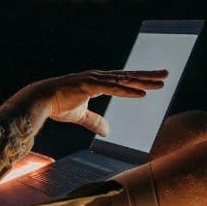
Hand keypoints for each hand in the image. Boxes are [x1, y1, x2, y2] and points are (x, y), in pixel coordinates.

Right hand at [0, 70, 167, 135]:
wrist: (40, 100)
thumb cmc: (58, 104)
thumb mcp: (81, 115)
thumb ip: (95, 121)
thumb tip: (108, 131)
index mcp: (98, 81)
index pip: (124, 79)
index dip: (140, 79)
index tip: (156, 79)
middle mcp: (98, 77)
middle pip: (128, 76)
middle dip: (148, 75)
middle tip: (166, 74)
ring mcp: (94, 79)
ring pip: (124, 81)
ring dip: (143, 82)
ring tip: (160, 83)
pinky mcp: (89, 85)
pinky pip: (113, 88)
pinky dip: (128, 91)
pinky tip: (142, 93)